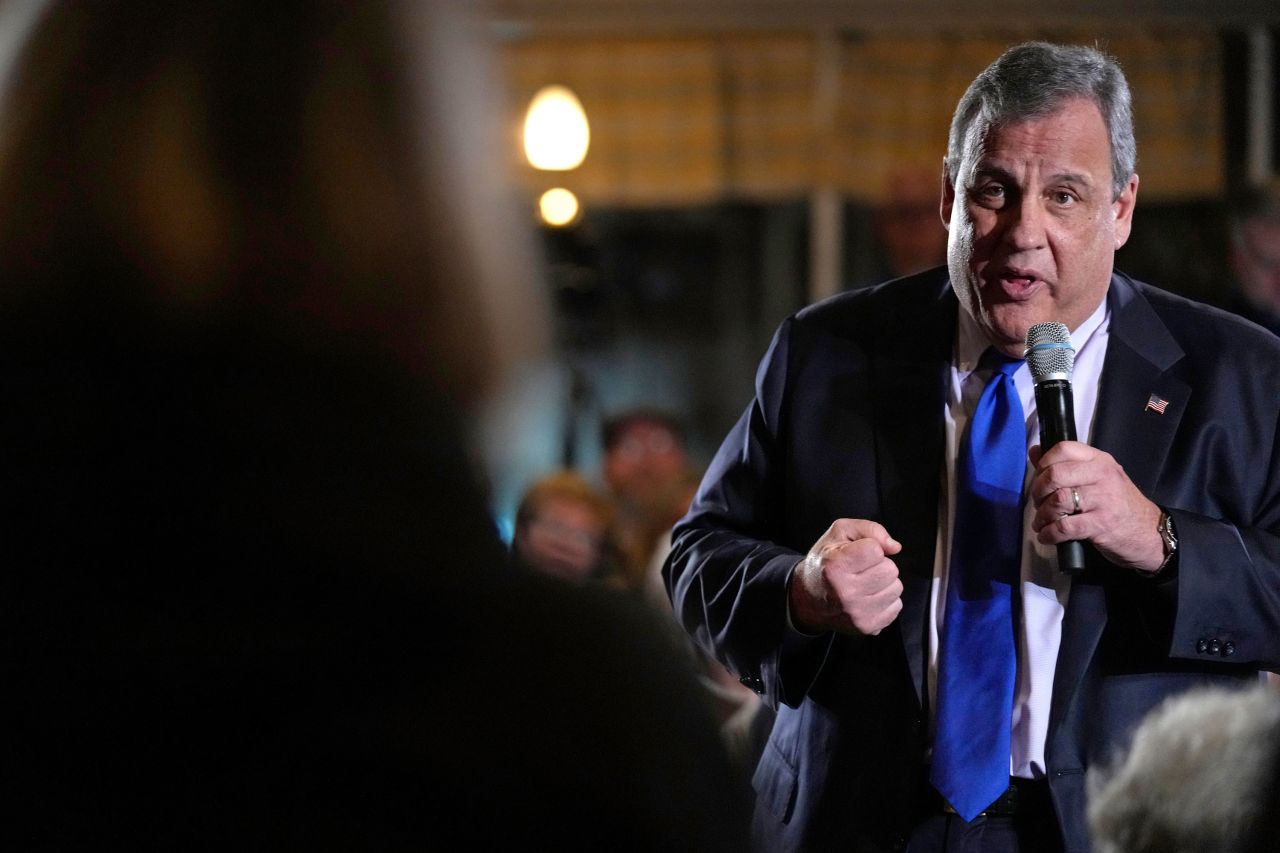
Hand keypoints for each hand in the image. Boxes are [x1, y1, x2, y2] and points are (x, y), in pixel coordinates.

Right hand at [788, 519, 902, 634]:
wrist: (809, 598)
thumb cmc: (826, 562)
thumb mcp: (839, 533)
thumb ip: (870, 529)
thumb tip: (894, 547)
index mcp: (835, 566)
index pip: (876, 549)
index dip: (870, 547)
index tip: (857, 554)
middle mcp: (845, 592)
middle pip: (890, 570)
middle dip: (880, 565)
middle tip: (862, 570)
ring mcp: (857, 613)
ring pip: (896, 588)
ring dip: (884, 583)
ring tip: (865, 584)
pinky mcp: (867, 627)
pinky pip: (896, 606)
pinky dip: (885, 600)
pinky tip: (868, 598)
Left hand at [1029, 441, 1163, 572]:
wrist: (1151, 533)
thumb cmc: (1119, 505)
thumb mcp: (1097, 478)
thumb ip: (1067, 465)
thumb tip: (1034, 450)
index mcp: (1100, 460)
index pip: (1063, 449)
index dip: (1043, 464)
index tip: (1040, 479)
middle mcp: (1103, 475)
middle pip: (1055, 475)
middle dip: (1038, 492)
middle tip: (1038, 503)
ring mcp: (1104, 499)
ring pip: (1057, 500)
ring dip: (1042, 515)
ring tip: (1042, 523)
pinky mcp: (1102, 524)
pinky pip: (1065, 527)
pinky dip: (1049, 533)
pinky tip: (1047, 536)